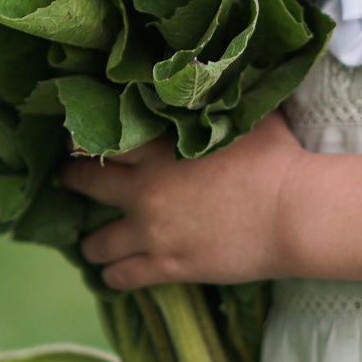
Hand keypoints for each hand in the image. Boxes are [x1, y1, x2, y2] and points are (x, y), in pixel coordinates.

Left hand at [61, 111, 306, 288]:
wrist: (293, 213)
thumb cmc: (275, 158)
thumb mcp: (243, 120)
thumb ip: (218, 108)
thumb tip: (218, 84)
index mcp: (159, 149)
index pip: (103, 141)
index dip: (84, 140)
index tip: (76, 141)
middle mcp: (145, 191)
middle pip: (88, 185)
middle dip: (74, 183)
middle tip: (67, 182)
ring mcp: (154, 233)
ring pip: (98, 243)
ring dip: (91, 243)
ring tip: (89, 243)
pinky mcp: (169, 267)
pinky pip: (123, 277)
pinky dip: (113, 276)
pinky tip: (111, 274)